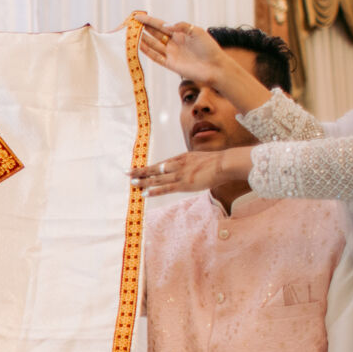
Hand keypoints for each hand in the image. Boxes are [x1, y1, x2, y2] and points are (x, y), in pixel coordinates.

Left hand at [127, 145, 251, 198]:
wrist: (225, 163)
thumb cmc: (216, 162)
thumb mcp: (199, 159)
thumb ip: (190, 164)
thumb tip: (188, 168)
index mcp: (181, 158)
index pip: (160, 164)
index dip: (148, 167)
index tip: (137, 168)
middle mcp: (177, 165)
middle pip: (155, 169)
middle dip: (140, 172)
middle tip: (127, 173)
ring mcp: (180, 175)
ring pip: (157, 179)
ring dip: (144, 181)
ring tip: (132, 183)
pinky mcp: (184, 184)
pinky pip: (165, 188)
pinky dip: (154, 191)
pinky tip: (144, 193)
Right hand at [139, 16, 228, 83]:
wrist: (215, 67)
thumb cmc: (209, 48)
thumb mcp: (197, 32)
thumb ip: (181, 26)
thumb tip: (165, 26)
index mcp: (180, 33)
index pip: (161, 25)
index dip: (149, 21)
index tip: (137, 17)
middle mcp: (173, 42)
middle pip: (154, 34)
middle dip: (142, 29)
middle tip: (130, 24)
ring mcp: (171, 53)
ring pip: (153, 45)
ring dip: (142, 39)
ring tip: (130, 34)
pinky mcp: (170, 64)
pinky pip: (156, 57)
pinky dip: (147, 52)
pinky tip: (139, 47)